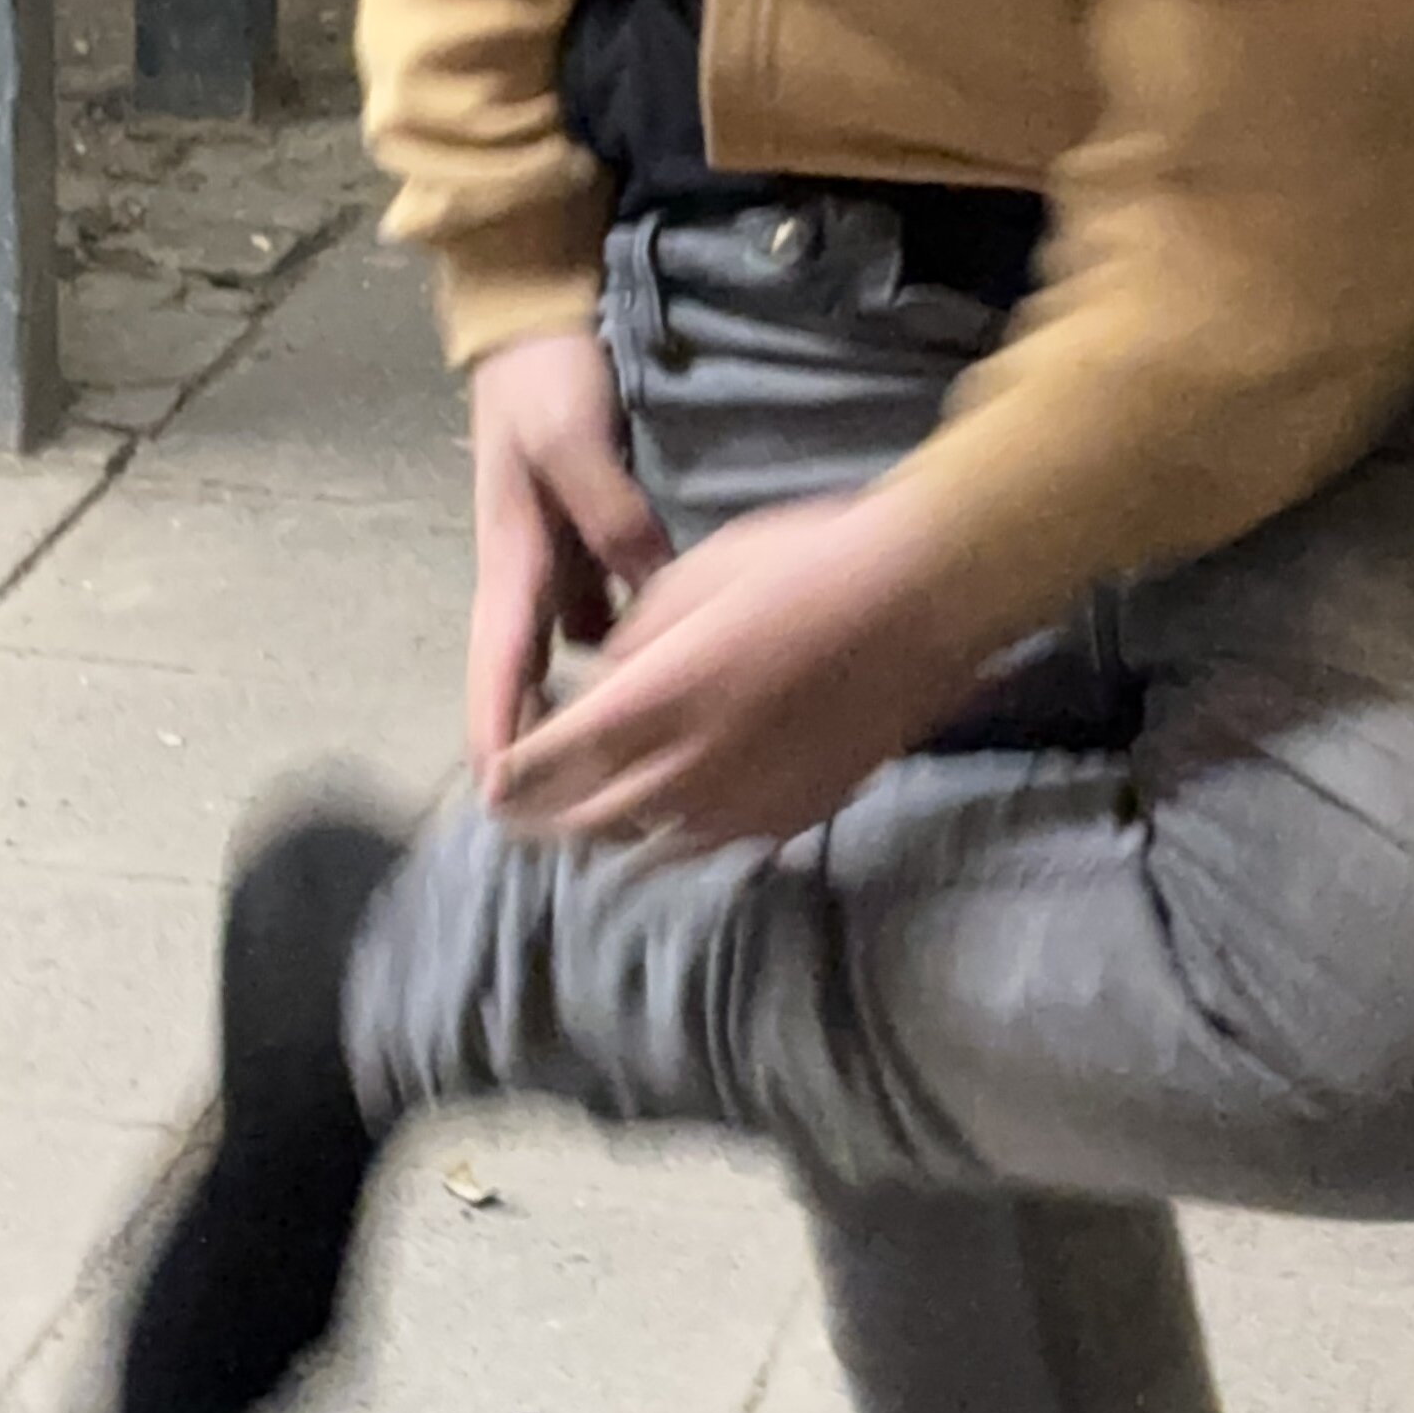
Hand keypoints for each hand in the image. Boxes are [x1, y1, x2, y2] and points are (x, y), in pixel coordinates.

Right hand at [467, 329, 672, 777]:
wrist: (532, 323)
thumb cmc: (543, 382)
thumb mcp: (573, 442)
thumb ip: (611, 513)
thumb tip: (646, 587)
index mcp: (511, 555)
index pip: (500, 662)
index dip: (498, 729)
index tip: (501, 794)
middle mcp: (526, 568)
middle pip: (525, 672)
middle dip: (536, 739)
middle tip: (563, 810)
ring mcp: (552, 553)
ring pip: (566, 644)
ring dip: (580, 699)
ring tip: (622, 759)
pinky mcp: (581, 535)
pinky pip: (599, 606)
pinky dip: (617, 645)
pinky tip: (657, 670)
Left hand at [485, 486, 1003, 854]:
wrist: (919, 601)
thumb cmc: (805, 564)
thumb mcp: (695, 576)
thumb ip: (636, 638)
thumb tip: (608, 675)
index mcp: (653, 700)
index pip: (546, 763)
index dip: (509, 777)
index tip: (494, 778)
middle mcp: (688, 768)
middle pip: (584, 823)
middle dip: (543, 821)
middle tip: (526, 811)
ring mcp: (743, 803)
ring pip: (646, 848)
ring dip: (608, 836)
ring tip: (592, 820)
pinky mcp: (790, 817)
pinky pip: (711, 845)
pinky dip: (677, 836)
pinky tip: (676, 816)